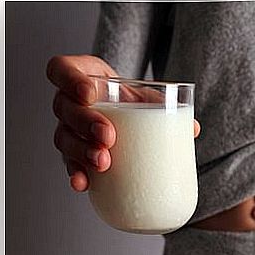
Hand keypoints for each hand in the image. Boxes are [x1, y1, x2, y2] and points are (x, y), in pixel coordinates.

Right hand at [47, 54, 200, 191]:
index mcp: (82, 77)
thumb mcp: (145, 96)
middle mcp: (69, 102)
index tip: (90, 94)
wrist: (127, 114)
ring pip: (64, 138)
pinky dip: (76, 173)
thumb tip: (194, 129)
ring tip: (103, 163)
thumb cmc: (131, 99)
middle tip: (109, 136)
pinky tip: (83, 184)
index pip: (61, 70)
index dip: (70, 80)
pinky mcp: (73, 152)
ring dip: (82, 151)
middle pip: (65, 108)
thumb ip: (164, 105)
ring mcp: (68, 129)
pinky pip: (68, 163)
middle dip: (86, 123)